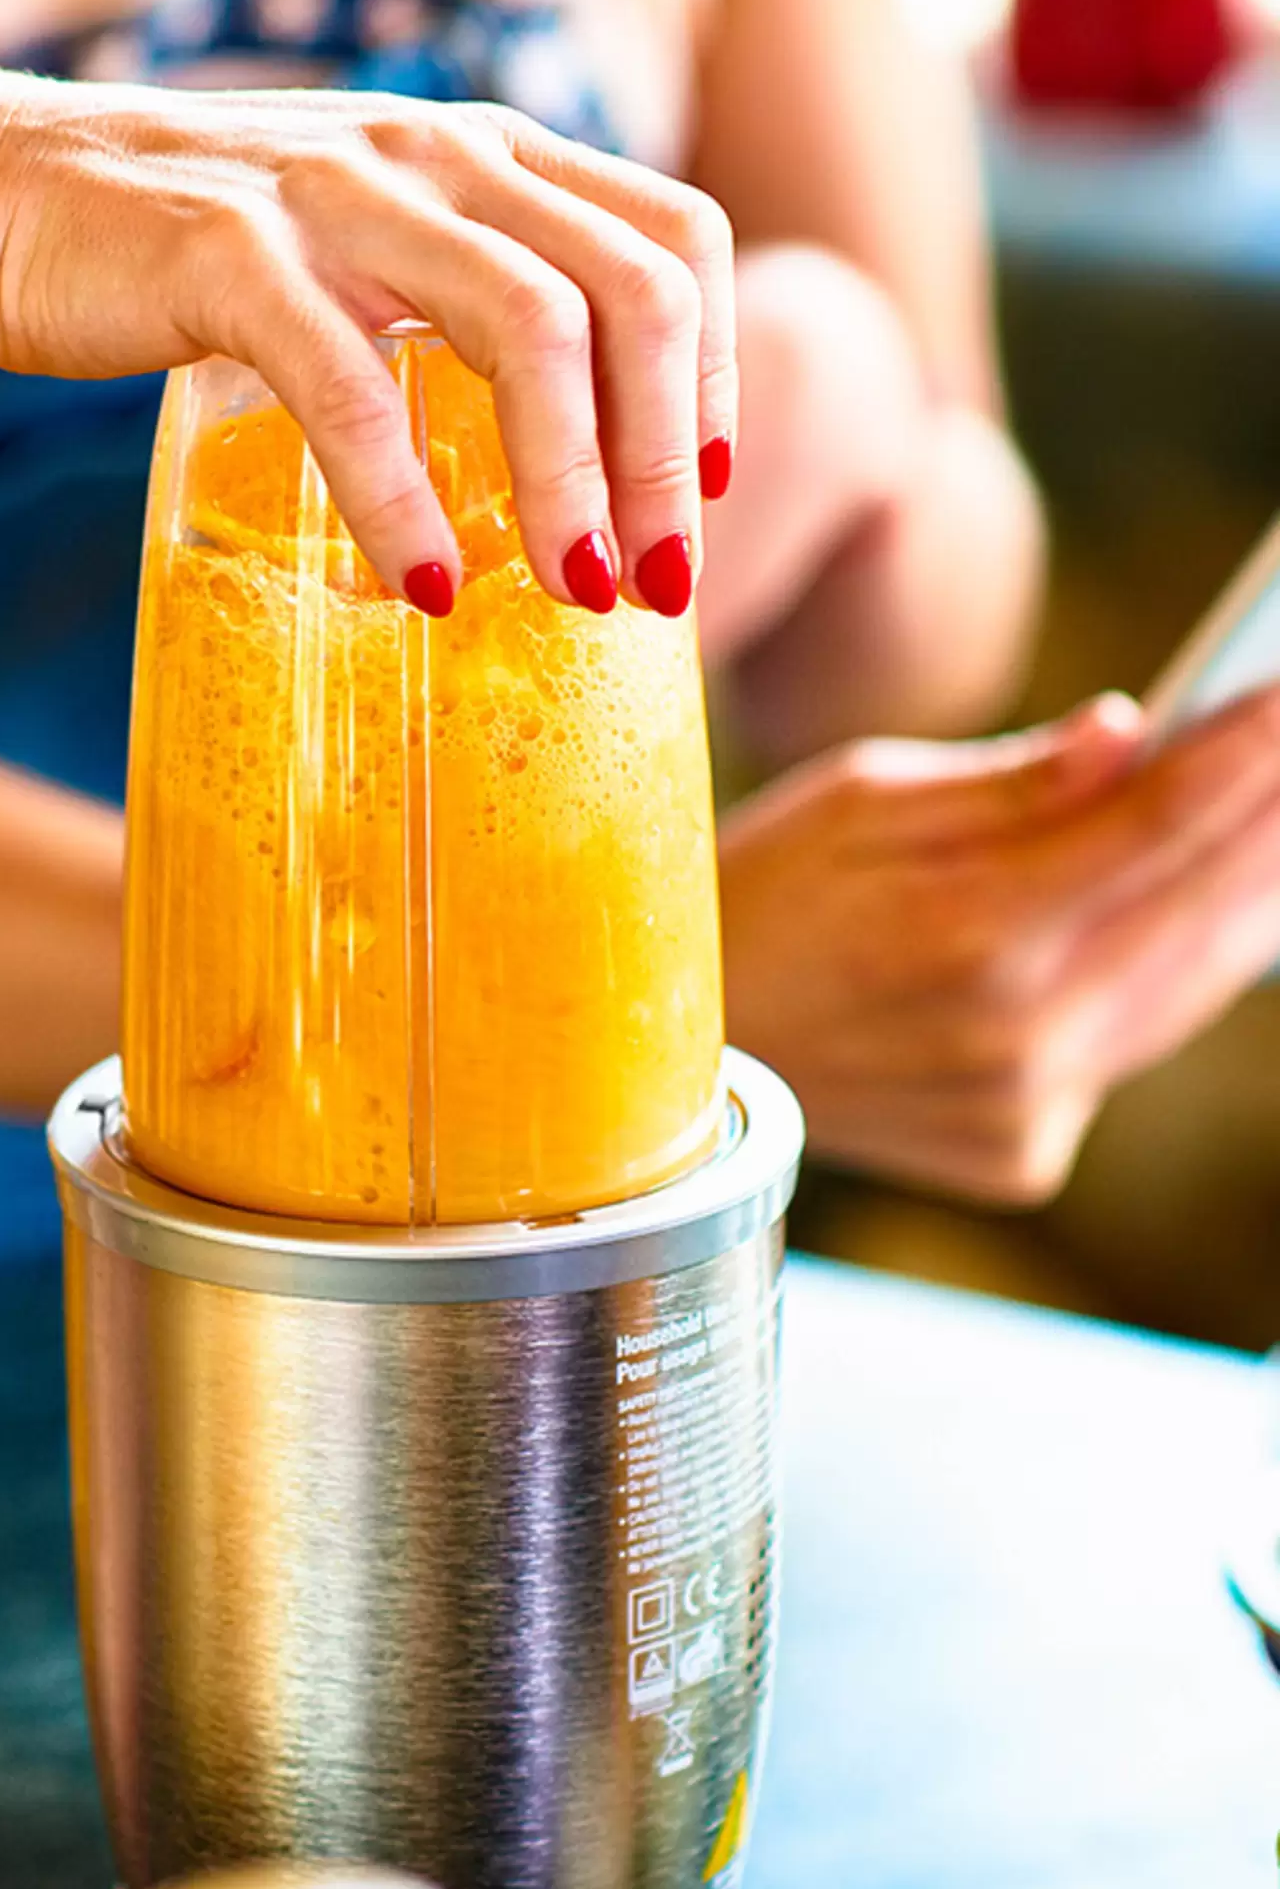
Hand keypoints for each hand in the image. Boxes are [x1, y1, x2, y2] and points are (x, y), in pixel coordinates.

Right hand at [0, 80, 734, 614]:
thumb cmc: (176, 242)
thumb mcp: (350, 232)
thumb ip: (447, 286)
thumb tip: (546, 430)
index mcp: (476, 148)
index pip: (672, 233)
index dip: (716, 370)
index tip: (703, 492)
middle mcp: (432, 154)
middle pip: (632, 291)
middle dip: (666, 454)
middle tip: (657, 583)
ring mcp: (334, 199)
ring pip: (526, 328)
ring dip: (572, 479)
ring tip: (574, 593)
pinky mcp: (230, 258)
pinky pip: (354, 387)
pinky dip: (404, 498)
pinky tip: (425, 585)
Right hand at [722, 686, 1279, 1202]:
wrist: (669, 1060)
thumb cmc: (749, 900)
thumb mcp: (850, 801)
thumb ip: (1005, 781)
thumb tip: (1129, 733)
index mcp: (961, 929)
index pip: (1155, 825)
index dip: (1243, 756)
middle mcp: (1009, 1033)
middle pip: (1199, 910)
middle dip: (1270, 824)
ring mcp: (1023, 1107)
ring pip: (1190, 990)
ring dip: (1250, 901)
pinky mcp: (1025, 1154)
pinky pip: (1129, 1050)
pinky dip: (1169, 980)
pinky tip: (1202, 917)